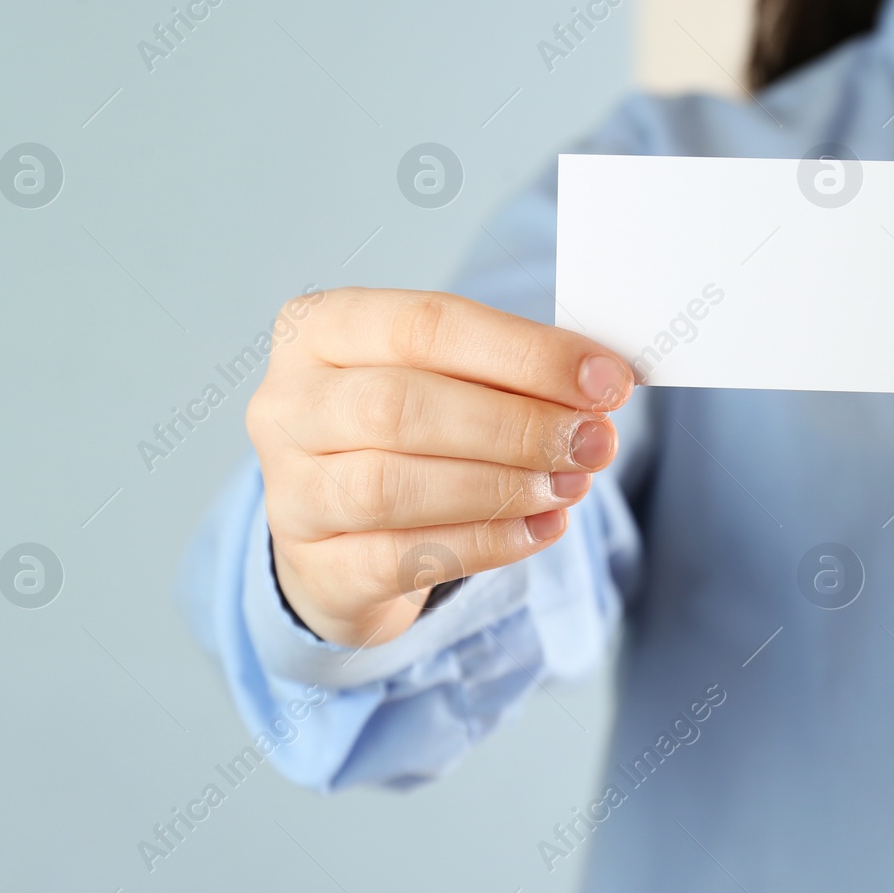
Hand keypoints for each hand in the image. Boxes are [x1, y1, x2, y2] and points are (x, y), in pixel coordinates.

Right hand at [246, 288, 633, 647]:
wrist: (345, 532)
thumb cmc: (409, 432)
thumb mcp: (448, 378)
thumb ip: (510, 372)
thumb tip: (600, 382)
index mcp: (319, 329)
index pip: (425, 325)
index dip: (525, 354)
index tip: (606, 379)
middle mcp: (287, 404)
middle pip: (399, 408)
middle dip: (515, 425)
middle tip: (593, 440)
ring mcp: (289, 491)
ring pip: (391, 488)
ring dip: (501, 486)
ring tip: (571, 484)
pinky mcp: (312, 567)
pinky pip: (399, 559)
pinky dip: (485, 543)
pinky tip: (540, 528)